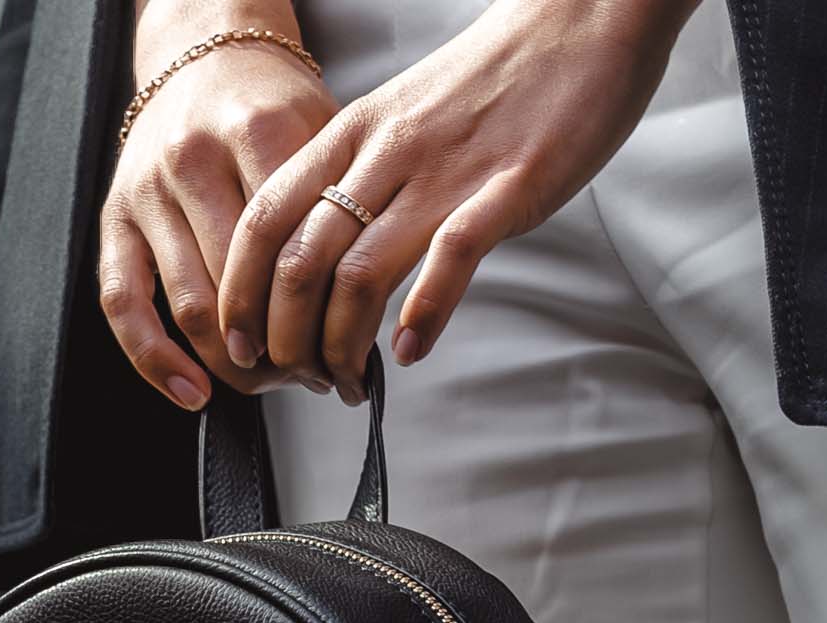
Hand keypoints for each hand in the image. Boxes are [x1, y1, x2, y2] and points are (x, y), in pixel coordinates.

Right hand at [99, 4, 340, 409]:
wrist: (206, 56)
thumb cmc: (273, 108)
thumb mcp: (323, 136)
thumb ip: (339, 211)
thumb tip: (362, 317)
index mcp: (257, 131)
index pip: (293, 251)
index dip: (320, 316)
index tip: (341, 351)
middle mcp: (195, 158)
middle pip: (241, 285)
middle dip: (279, 347)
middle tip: (308, 375)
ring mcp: (149, 190)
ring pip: (191, 304)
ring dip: (231, 361)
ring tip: (265, 379)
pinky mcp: (114, 215)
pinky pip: (123, 303)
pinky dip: (156, 361)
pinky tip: (193, 394)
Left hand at [216, 0, 694, 397]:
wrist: (585, 18)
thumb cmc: (498, 79)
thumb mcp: (404, 118)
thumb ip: (365, 179)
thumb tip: (330, 255)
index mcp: (355, 133)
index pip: (266, 219)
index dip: (240, 293)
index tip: (240, 343)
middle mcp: (388, 152)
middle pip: (300, 259)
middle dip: (285, 338)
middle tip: (297, 379)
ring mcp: (446, 172)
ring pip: (358, 271)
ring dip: (342, 345)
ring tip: (349, 383)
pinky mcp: (508, 188)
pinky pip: (450, 258)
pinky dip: (422, 314)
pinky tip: (409, 351)